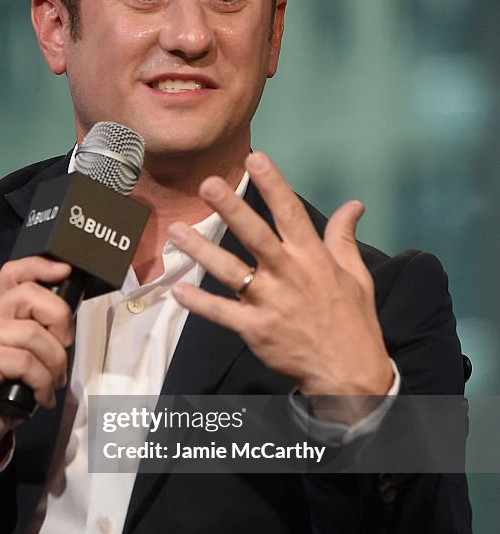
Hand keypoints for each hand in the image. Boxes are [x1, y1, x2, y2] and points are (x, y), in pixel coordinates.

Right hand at [0, 256, 74, 465]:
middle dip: (60, 321)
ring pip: (34, 334)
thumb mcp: (21, 353)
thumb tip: (67, 323)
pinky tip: (42, 396)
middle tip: (63, 349)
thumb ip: (37, 331)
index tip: (64, 271)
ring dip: (55, 363)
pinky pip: (26, 363)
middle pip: (31, 295)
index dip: (40, 265)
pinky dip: (43, 383)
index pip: (14, 272)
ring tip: (53, 383)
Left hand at [169, 151, 391, 418]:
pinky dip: (199, 303)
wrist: (348, 374)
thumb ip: (343, 238)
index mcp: (313, 259)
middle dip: (231, 209)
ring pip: (230, 271)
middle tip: (207, 185)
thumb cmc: (352, 322)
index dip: (274, 185)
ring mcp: (270, 303)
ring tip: (177, 231)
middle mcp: (289, 275)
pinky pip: (222, 313)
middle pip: (256, 236)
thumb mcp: (356, 276)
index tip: (255, 159)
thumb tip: (354, 204)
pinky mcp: (256, 330)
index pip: (291, 214)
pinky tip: (177, 290)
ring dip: (202, 251)